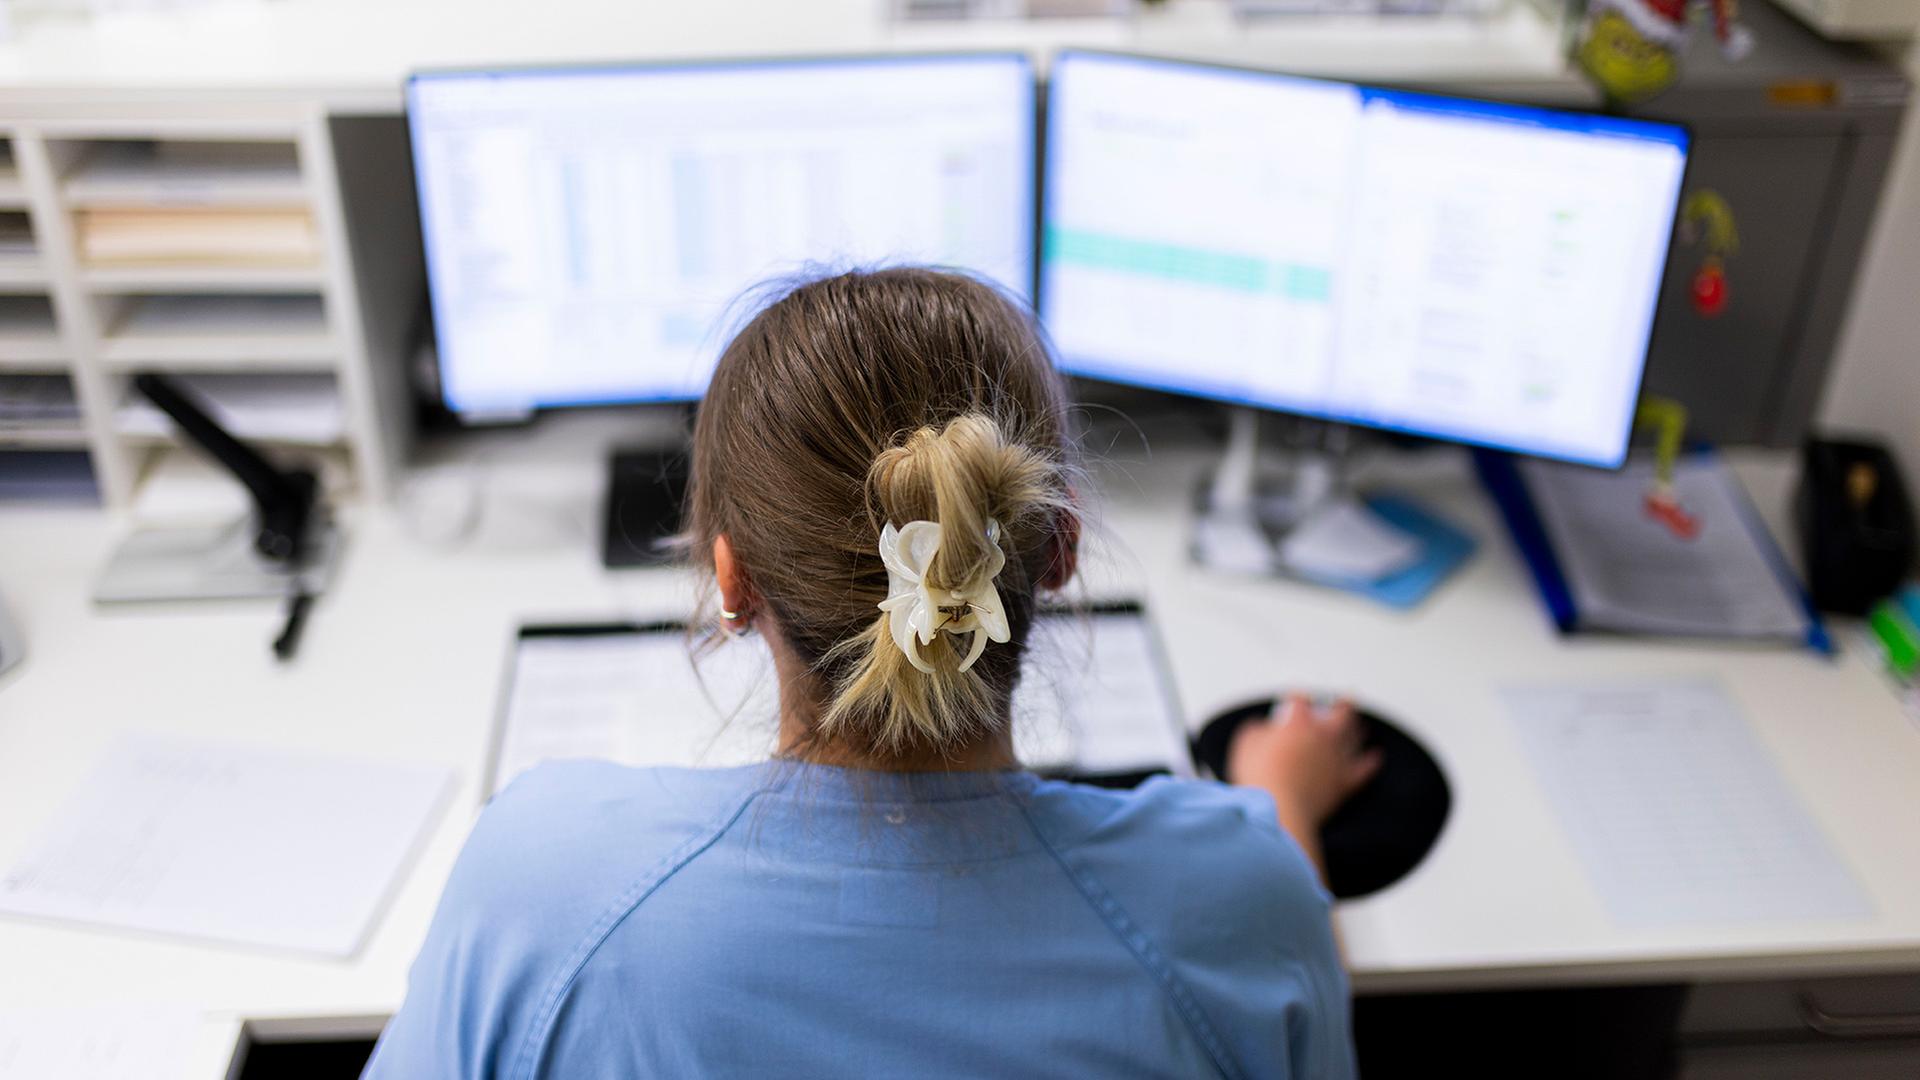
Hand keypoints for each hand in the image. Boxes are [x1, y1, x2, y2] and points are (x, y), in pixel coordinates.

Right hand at [1228, 694, 1383, 829]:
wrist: (1282, 809)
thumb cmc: (1261, 777)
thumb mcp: (1246, 745)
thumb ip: (1255, 730)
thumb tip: (1262, 726)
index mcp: (1299, 722)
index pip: (1301, 700)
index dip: (1297, 698)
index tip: (1295, 699)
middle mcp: (1323, 736)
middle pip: (1341, 713)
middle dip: (1343, 705)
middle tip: (1345, 699)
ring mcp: (1337, 757)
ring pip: (1354, 736)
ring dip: (1357, 729)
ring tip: (1359, 724)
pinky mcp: (1346, 781)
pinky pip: (1365, 768)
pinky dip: (1371, 761)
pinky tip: (1376, 756)